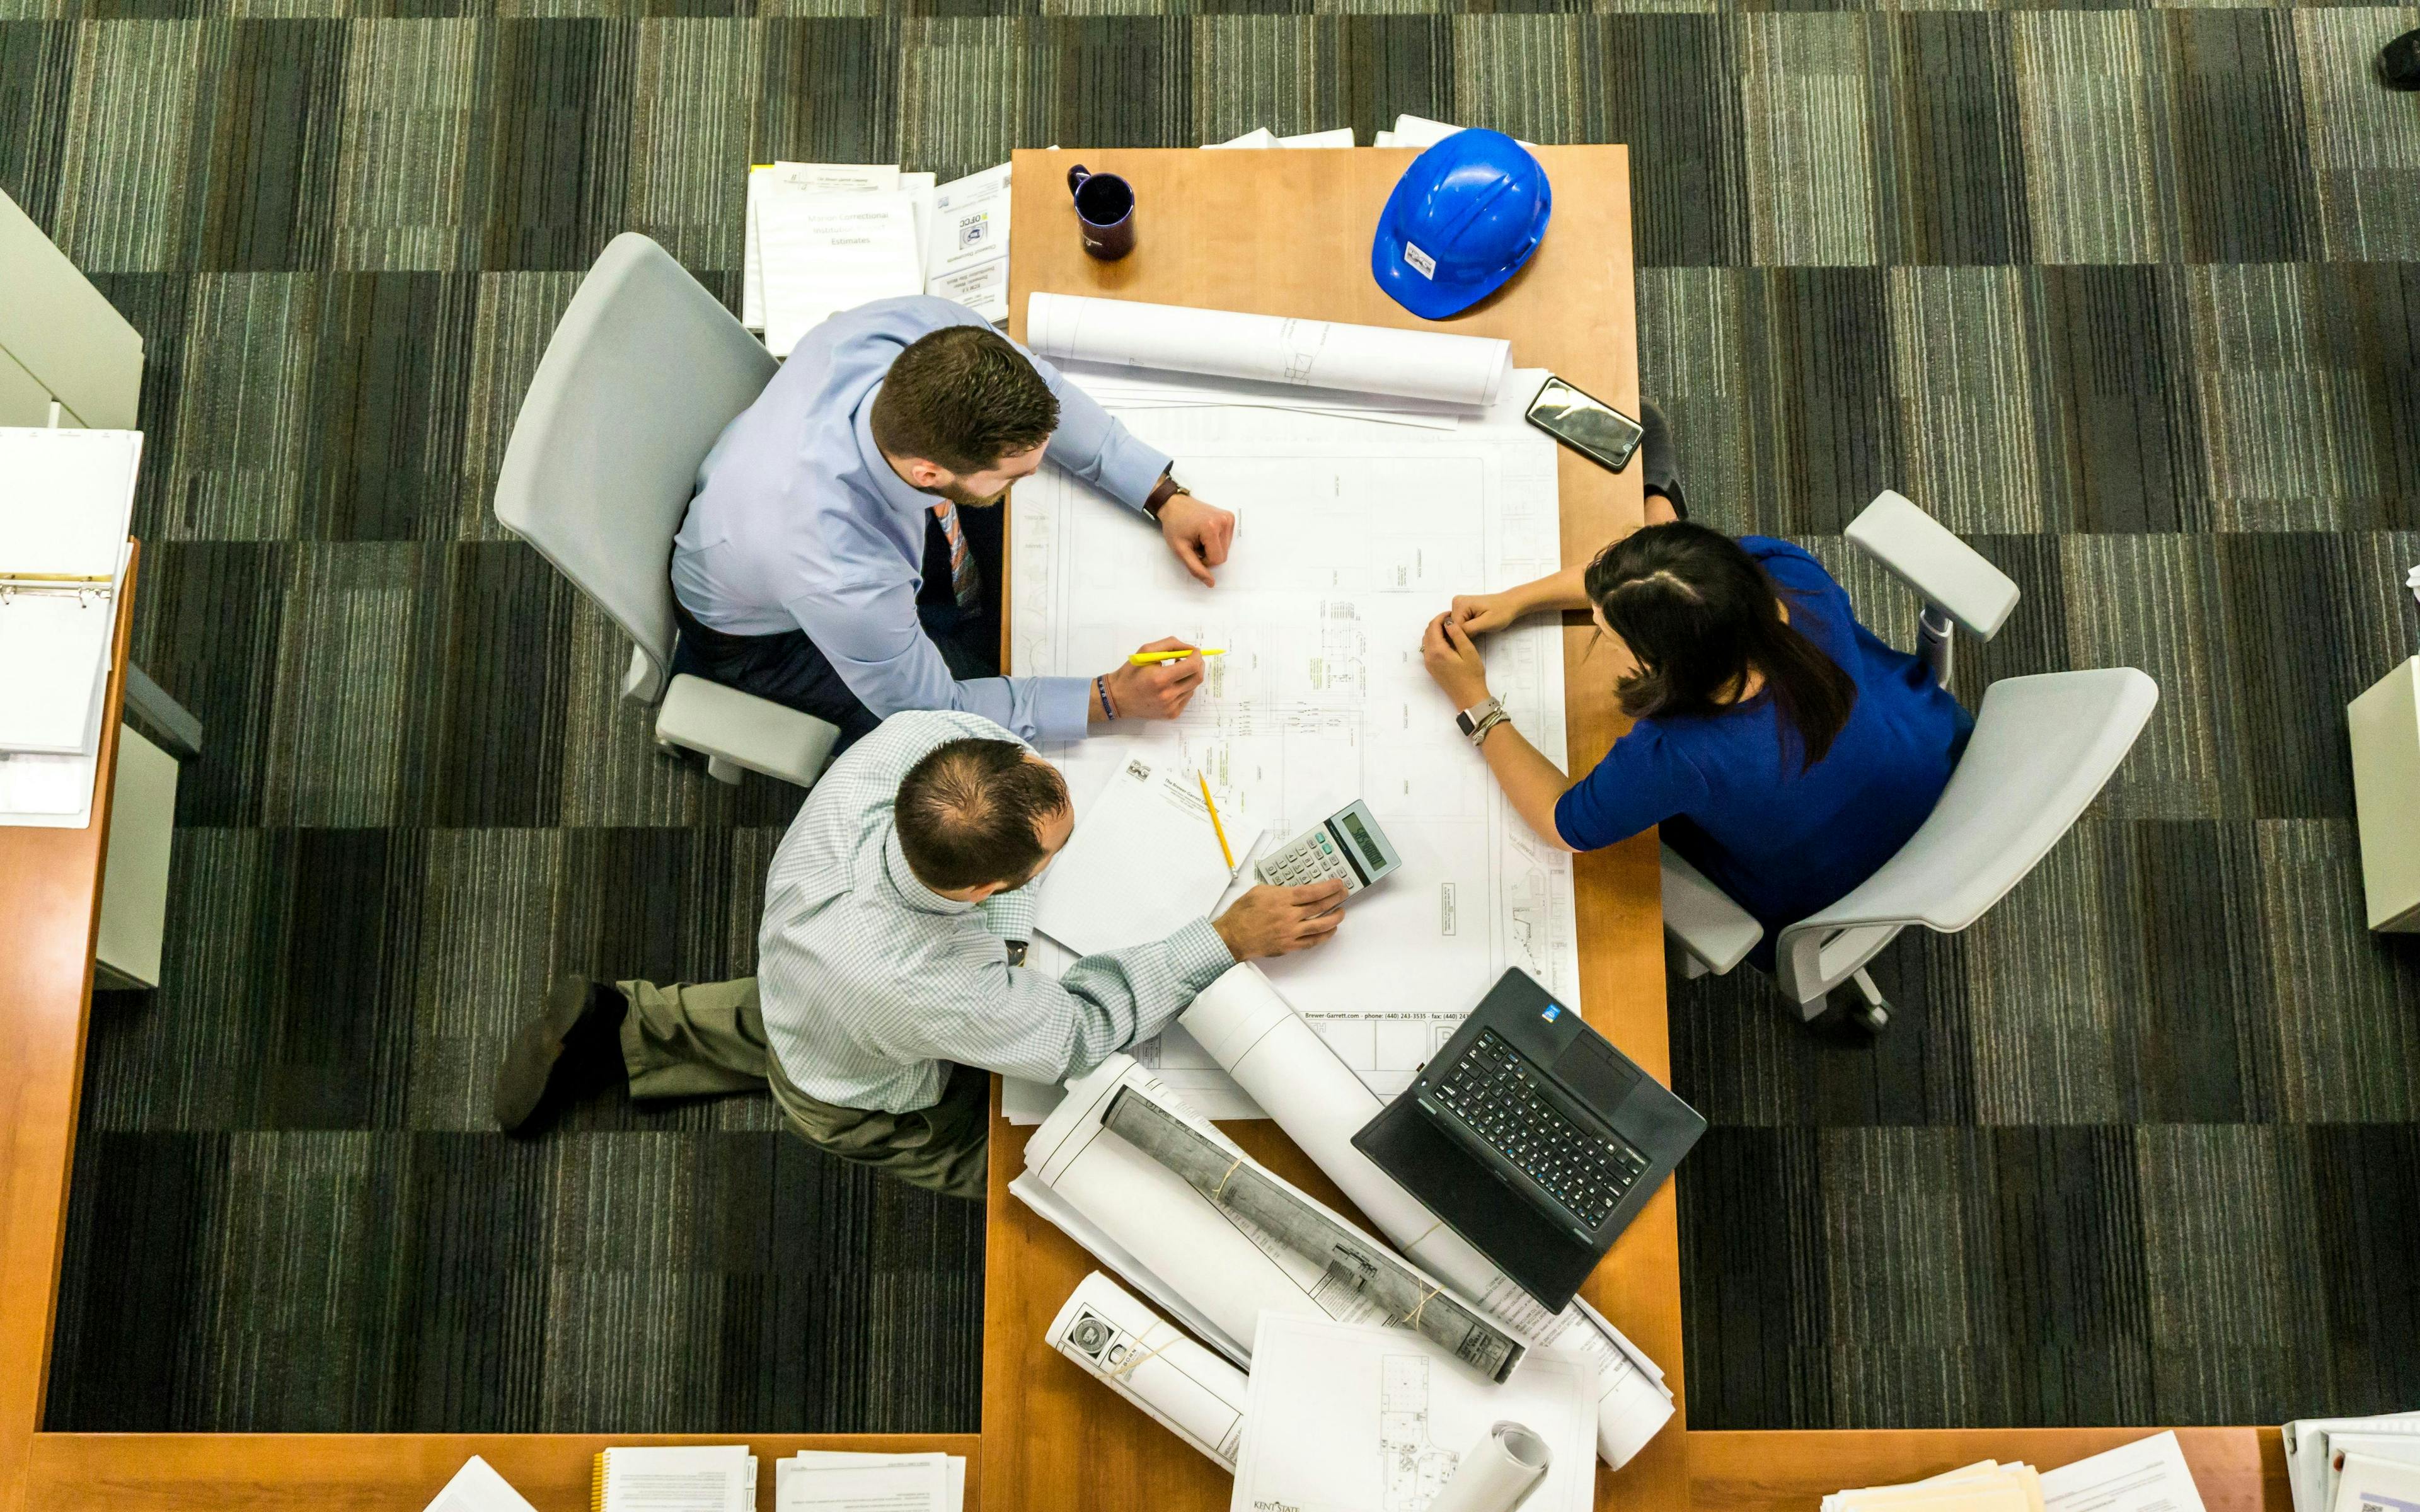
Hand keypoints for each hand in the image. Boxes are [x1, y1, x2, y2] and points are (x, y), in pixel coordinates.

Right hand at [1098, 637, 1206, 721]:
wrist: (1118, 698)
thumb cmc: (1130, 673)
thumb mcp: (1146, 651)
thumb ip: (1170, 645)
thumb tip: (1189, 648)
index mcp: (1160, 679)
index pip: (1192, 666)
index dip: (1196, 656)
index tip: (1194, 651)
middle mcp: (1167, 695)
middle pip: (1197, 678)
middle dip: (1198, 665)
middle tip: (1191, 659)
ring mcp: (1170, 707)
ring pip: (1193, 687)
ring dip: (1189, 676)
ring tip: (1175, 672)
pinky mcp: (1171, 714)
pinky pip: (1186, 697)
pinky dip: (1184, 688)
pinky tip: (1171, 685)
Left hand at [1157, 493, 1234, 587]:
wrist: (1175, 505)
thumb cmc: (1175, 525)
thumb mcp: (1180, 550)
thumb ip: (1196, 568)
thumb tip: (1211, 583)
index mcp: (1211, 527)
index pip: (1217, 560)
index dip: (1204, 561)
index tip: (1192, 551)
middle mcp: (1224, 521)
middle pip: (1223, 555)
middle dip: (1208, 555)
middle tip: (1195, 543)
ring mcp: (1228, 518)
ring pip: (1226, 549)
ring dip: (1212, 548)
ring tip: (1200, 537)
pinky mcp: (1230, 517)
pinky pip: (1227, 540)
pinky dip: (1217, 541)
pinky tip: (1206, 533)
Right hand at [1213, 881, 1347, 960]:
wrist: (1232, 936)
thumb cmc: (1242, 913)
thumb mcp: (1259, 891)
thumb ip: (1279, 890)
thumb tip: (1294, 890)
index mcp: (1281, 900)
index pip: (1312, 892)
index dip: (1328, 888)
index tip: (1338, 884)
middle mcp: (1289, 916)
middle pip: (1319, 907)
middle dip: (1335, 899)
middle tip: (1344, 894)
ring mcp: (1290, 933)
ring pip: (1320, 926)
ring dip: (1334, 918)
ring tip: (1341, 912)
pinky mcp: (1289, 946)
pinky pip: (1311, 942)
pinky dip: (1324, 936)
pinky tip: (1330, 930)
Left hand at [1421, 613, 1491, 708]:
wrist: (1469, 697)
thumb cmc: (1472, 675)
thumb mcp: (1469, 652)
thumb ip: (1458, 634)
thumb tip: (1448, 622)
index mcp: (1438, 651)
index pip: (1434, 626)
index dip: (1441, 617)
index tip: (1452, 614)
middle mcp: (1429, 656)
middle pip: (1428, 632)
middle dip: (1437, 623)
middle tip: (1451, 620)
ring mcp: (1428, 663)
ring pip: (1426, 640)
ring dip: (1435, 631)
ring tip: (1450, 628)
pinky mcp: (1431, 668)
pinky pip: (1428, 649)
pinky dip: (1434, 640)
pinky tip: (1447, 641)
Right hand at [1448, 590, 1522, 635]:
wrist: (1510, 604)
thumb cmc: (1501, 612)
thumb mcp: (1486, 623)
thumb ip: (1468, 629)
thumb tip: (1453, 635)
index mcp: (1460, 604)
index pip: (1453, 628)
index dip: (1464, 636)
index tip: (1477, 634)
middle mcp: (1456, 602)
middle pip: (1453, 627)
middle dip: (1465, 633)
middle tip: (1480, 630)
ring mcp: (1458, 605)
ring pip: (1456, 627)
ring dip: (1466, 631)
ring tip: (1479, 627)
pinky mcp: (1462, 609)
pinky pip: (1459, 623)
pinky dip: (1467, 628)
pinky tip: (1477, 626)